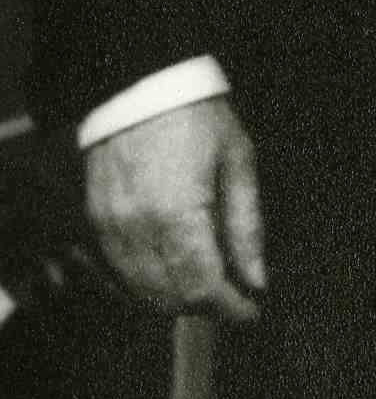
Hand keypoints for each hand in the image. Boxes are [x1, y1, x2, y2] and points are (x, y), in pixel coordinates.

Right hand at [84, 94, 265, 320]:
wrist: (141, 85)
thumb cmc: (198, 117)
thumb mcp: (237, 162)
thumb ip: (246, 226)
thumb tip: (258, 279)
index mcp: (176, 214)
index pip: (203, 287)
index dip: (230, 309)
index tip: (252, 312)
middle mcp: (135, 229)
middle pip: (170, 297)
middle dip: (206, 306)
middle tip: (235, 296)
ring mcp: (108, 228)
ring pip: (141, 293)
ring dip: (175, 300)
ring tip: (208, 286)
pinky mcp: (93, 222)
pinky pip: (116, 274)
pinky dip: (144, 286)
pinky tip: (169, 278)